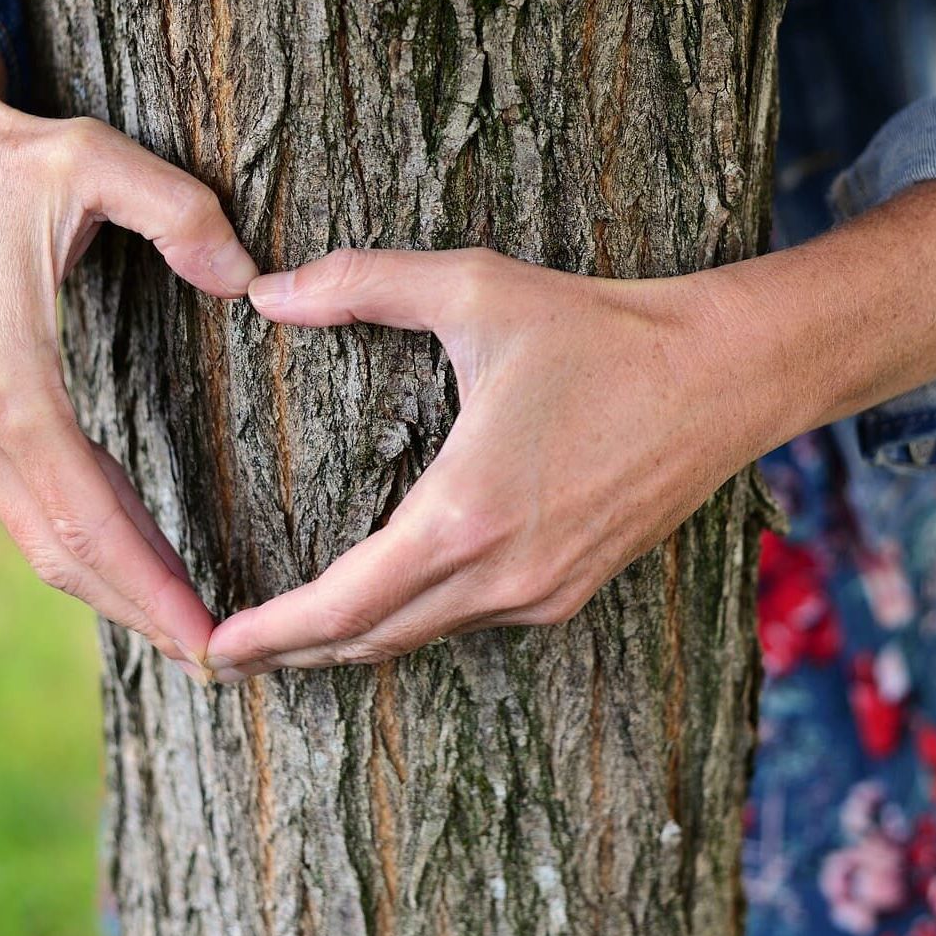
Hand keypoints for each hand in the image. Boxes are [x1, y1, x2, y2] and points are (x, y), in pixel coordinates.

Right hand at [0, 0, 257, 678]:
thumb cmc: (14, 154)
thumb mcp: (101, 161)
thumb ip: (182, 215)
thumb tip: (250, 282)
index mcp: (7, 377)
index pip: (87, 510)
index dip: (150, 578)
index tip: (210, 633)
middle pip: (61, 546)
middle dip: (137, 607)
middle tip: (214, 659)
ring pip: (40, 536)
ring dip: (110, 587)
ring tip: (181, 629)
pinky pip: (32, 502)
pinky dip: (83, 546)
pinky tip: (131, 562)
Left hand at [203, 246, 778, 678]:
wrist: (722, 375)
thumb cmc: (600, 331)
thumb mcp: (476, 291)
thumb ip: (364, 284)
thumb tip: (266, 292)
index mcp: (463, 515)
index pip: (341, 606)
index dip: (269, 634)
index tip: (212, 648)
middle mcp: (502, 576)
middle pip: (371, 640)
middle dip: (294, 649)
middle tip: (232, 651)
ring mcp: (544, 592)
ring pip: (422, 638)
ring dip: (353, 639)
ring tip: (296, 631)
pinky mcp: (574, 588)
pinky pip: (473, 622)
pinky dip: (416, 621)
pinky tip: (395, 596)